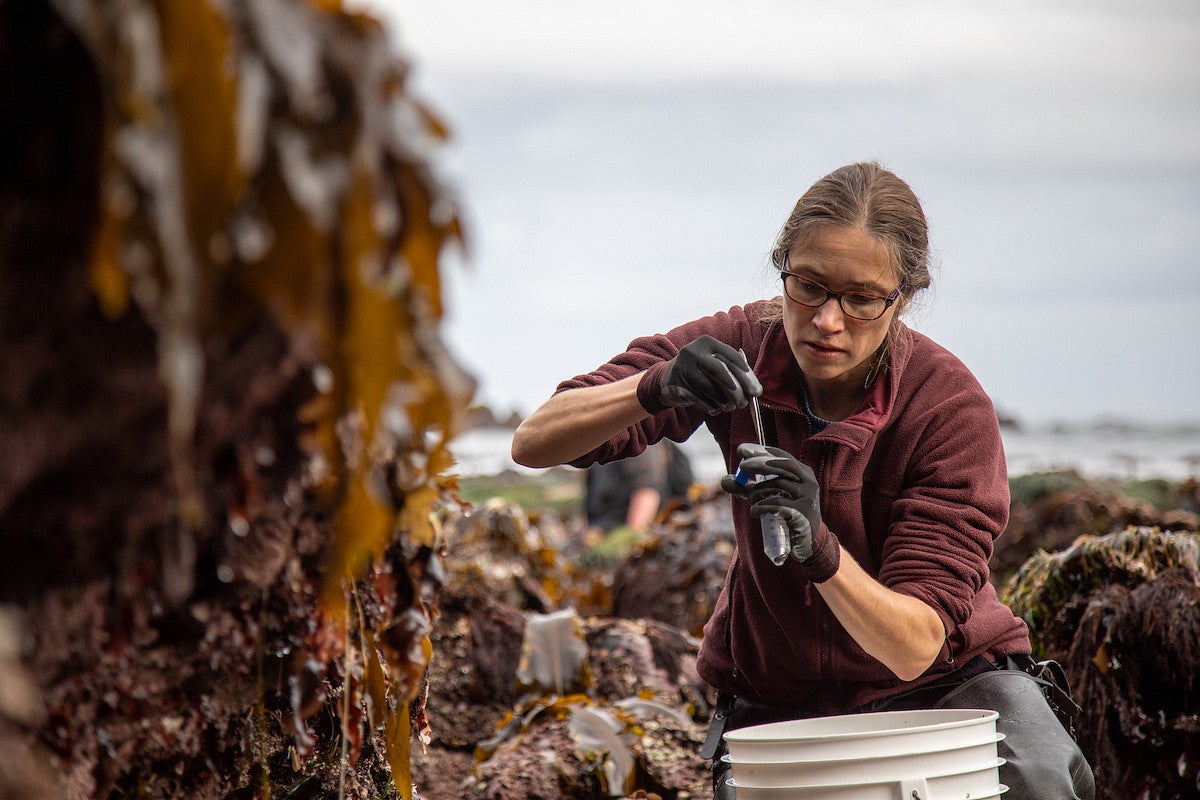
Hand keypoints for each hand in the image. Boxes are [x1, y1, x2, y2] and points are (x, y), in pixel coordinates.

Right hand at [659, 336, 760, 414]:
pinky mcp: (676, 384)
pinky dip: (710, 406)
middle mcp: (693, 351)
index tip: (755, 389)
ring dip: (723, 400)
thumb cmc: (699, 372)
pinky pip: (698, 397)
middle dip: (736, 388)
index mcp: (706, 343)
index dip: (745, 372)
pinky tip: (715, 410)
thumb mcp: (713, 364)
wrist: (667, 379)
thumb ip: (734, 371)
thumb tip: (756, 390)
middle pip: (719, 369)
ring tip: (730, 407)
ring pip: (709, 386)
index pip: (730, 355)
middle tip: (745, 402)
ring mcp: (682, 367)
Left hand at [721, 443, 839, 581]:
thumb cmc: (786, 513)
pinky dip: (762, 506)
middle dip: (760, 464)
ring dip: (758, 492)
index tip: (742, 450)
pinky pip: (778, 504)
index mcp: (802, 473)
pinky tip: (755, 512)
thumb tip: (724, 480)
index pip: (782, 456)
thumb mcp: (766, 497)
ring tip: (750, 501)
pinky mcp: (803, 514)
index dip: (762, 451)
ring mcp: (808, 497)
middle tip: (742, 466)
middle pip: (784, 465)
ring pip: (779, 485)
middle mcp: (808, 482)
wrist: (807, 541)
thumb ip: (747, 488)